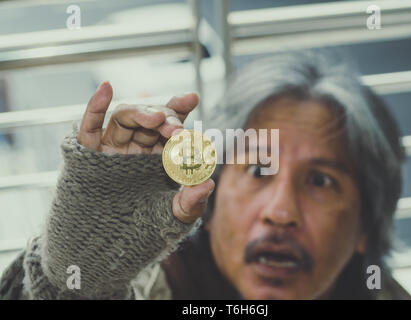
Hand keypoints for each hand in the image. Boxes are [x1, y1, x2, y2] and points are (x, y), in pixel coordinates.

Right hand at [78, 81, 214, 223]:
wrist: (106, 247)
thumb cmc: (143, 230)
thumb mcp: (172, 218)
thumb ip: (191, 203)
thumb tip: (208, 183)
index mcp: (158, 156)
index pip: (170, 127)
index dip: (179, 110)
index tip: (192, 97)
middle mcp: (136, 149)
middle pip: (150, 121)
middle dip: (166, 119)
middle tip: (178, 130)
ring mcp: (112, 150)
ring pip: (124, 119)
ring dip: (141, 113)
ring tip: (158, 119)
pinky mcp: (89, 156)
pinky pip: (89, 128)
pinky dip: (95, 108)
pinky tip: (106, 88)